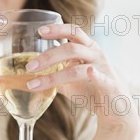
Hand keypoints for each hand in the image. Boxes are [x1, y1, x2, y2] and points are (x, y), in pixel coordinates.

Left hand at [25, 24, 139, 139]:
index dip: (57, 29)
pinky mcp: (109, 85)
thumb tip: (25, 77)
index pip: (73, 32)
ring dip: (54, 76)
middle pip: (71, 48)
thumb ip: (51, 74)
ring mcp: (103, 69)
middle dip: (48, 56)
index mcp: (87, 48)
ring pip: (77, 68)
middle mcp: (96, 55)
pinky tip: (88, 73)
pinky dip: (94, 75)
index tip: (39, 31)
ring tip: (35, 84)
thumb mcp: (68, 81)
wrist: (114, 110)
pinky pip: (100, 78)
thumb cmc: (90, 91)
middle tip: (29, 66)